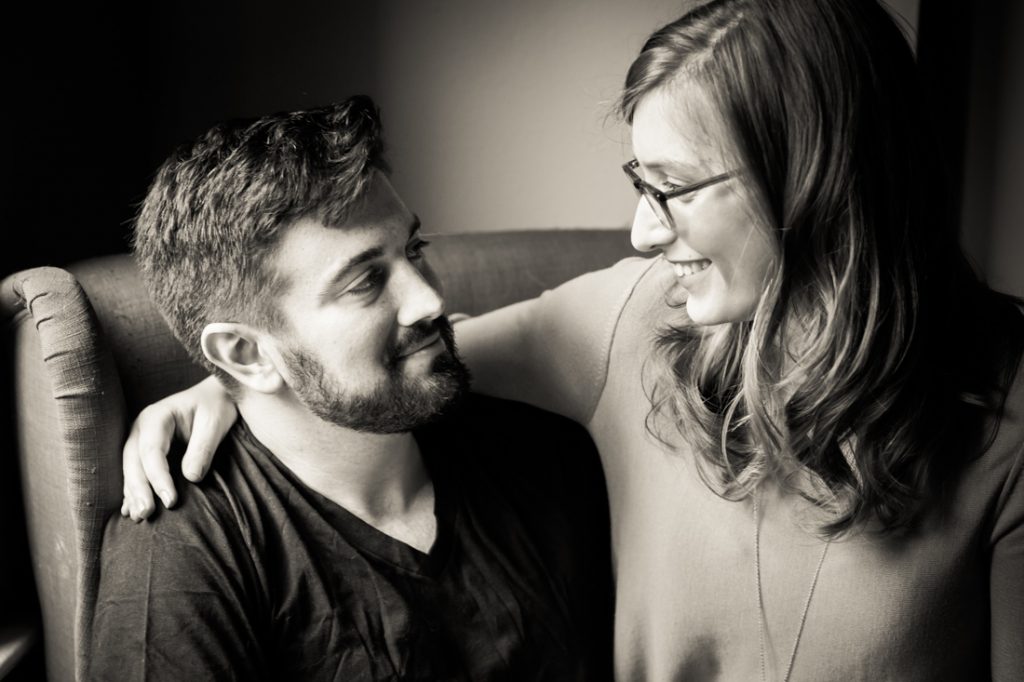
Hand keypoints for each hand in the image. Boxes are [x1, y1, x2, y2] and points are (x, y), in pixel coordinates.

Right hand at [121, 375, 237, 520]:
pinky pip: (134, 472)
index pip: (152, 451)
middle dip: (138, 489)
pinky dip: (132, 491)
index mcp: (157, 417)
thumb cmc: (215, 407)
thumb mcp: (215, 422)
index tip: (171, 501)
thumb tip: (191, 478)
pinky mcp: (143, 450)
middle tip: (147, 514)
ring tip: (139, 518)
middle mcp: (141, 428)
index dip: (158, 478)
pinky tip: (130, 510)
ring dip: (133, 494)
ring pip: (130, 469)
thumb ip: (203, 448)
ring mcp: (139, 439)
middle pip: (133, 462)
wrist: (214, 396)